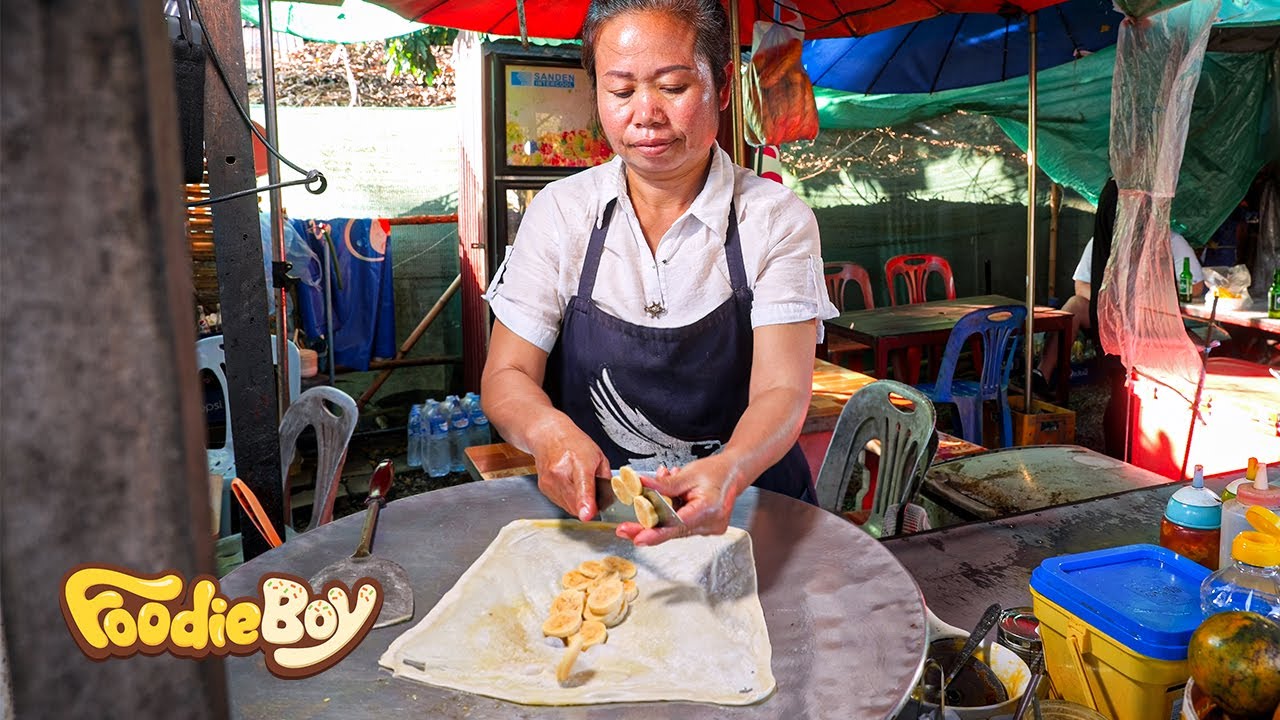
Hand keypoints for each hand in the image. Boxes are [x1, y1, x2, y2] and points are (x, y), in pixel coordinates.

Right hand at [530, 421, 610, 521]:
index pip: (583, 486)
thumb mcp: (598, 456)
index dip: (586, 502)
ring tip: (577, 482)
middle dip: (588, 506)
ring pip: (569, 507)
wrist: (549, 436)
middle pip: (577, 504)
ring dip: (577, 503)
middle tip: (591, 491)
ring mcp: (549, 482)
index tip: (587, 515)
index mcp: (579, 463)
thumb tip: (609, 499)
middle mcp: (560, 473)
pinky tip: (568, 484)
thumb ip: (605, 479)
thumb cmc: (574, 443)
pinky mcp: (544, 488)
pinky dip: (568, 499)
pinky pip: (561, 503)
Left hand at [614, 456, 743, 545]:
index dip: (656, 533)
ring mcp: (708, 529)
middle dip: (648, 527)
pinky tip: (663, 499)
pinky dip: (669, 514)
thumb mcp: (689, 473)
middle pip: (673, 531)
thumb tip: (641, 486)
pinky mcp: (703, 528)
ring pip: (674, 528)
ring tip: (650, 493)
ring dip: (659, 514)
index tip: (638, 538)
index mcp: (709, 509)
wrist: (734, 473)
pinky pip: (680, 524)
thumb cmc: (717, 471)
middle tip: (624, 530)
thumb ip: (665, 484)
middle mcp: (710, 524)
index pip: (678, 525)